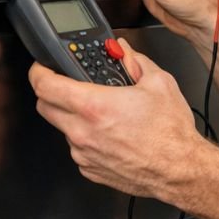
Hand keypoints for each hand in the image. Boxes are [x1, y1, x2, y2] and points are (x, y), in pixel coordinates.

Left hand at [28, 38, 205, 198]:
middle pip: (44, 106)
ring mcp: (84, 153)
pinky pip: (77, 148)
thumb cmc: (170, 133)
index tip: (42, 67)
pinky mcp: (89, 169)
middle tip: (68, 86)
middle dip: (52, 92)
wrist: (179, 170)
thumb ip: (134, 59)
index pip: (45, 85)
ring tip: (101, 113)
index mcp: (95, 106)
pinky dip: (86, 138)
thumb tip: (122, 49)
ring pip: (62, 128)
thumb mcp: (159, 82)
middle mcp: (83, 131)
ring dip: (72, 116)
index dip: (39, 71)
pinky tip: (110, 134)